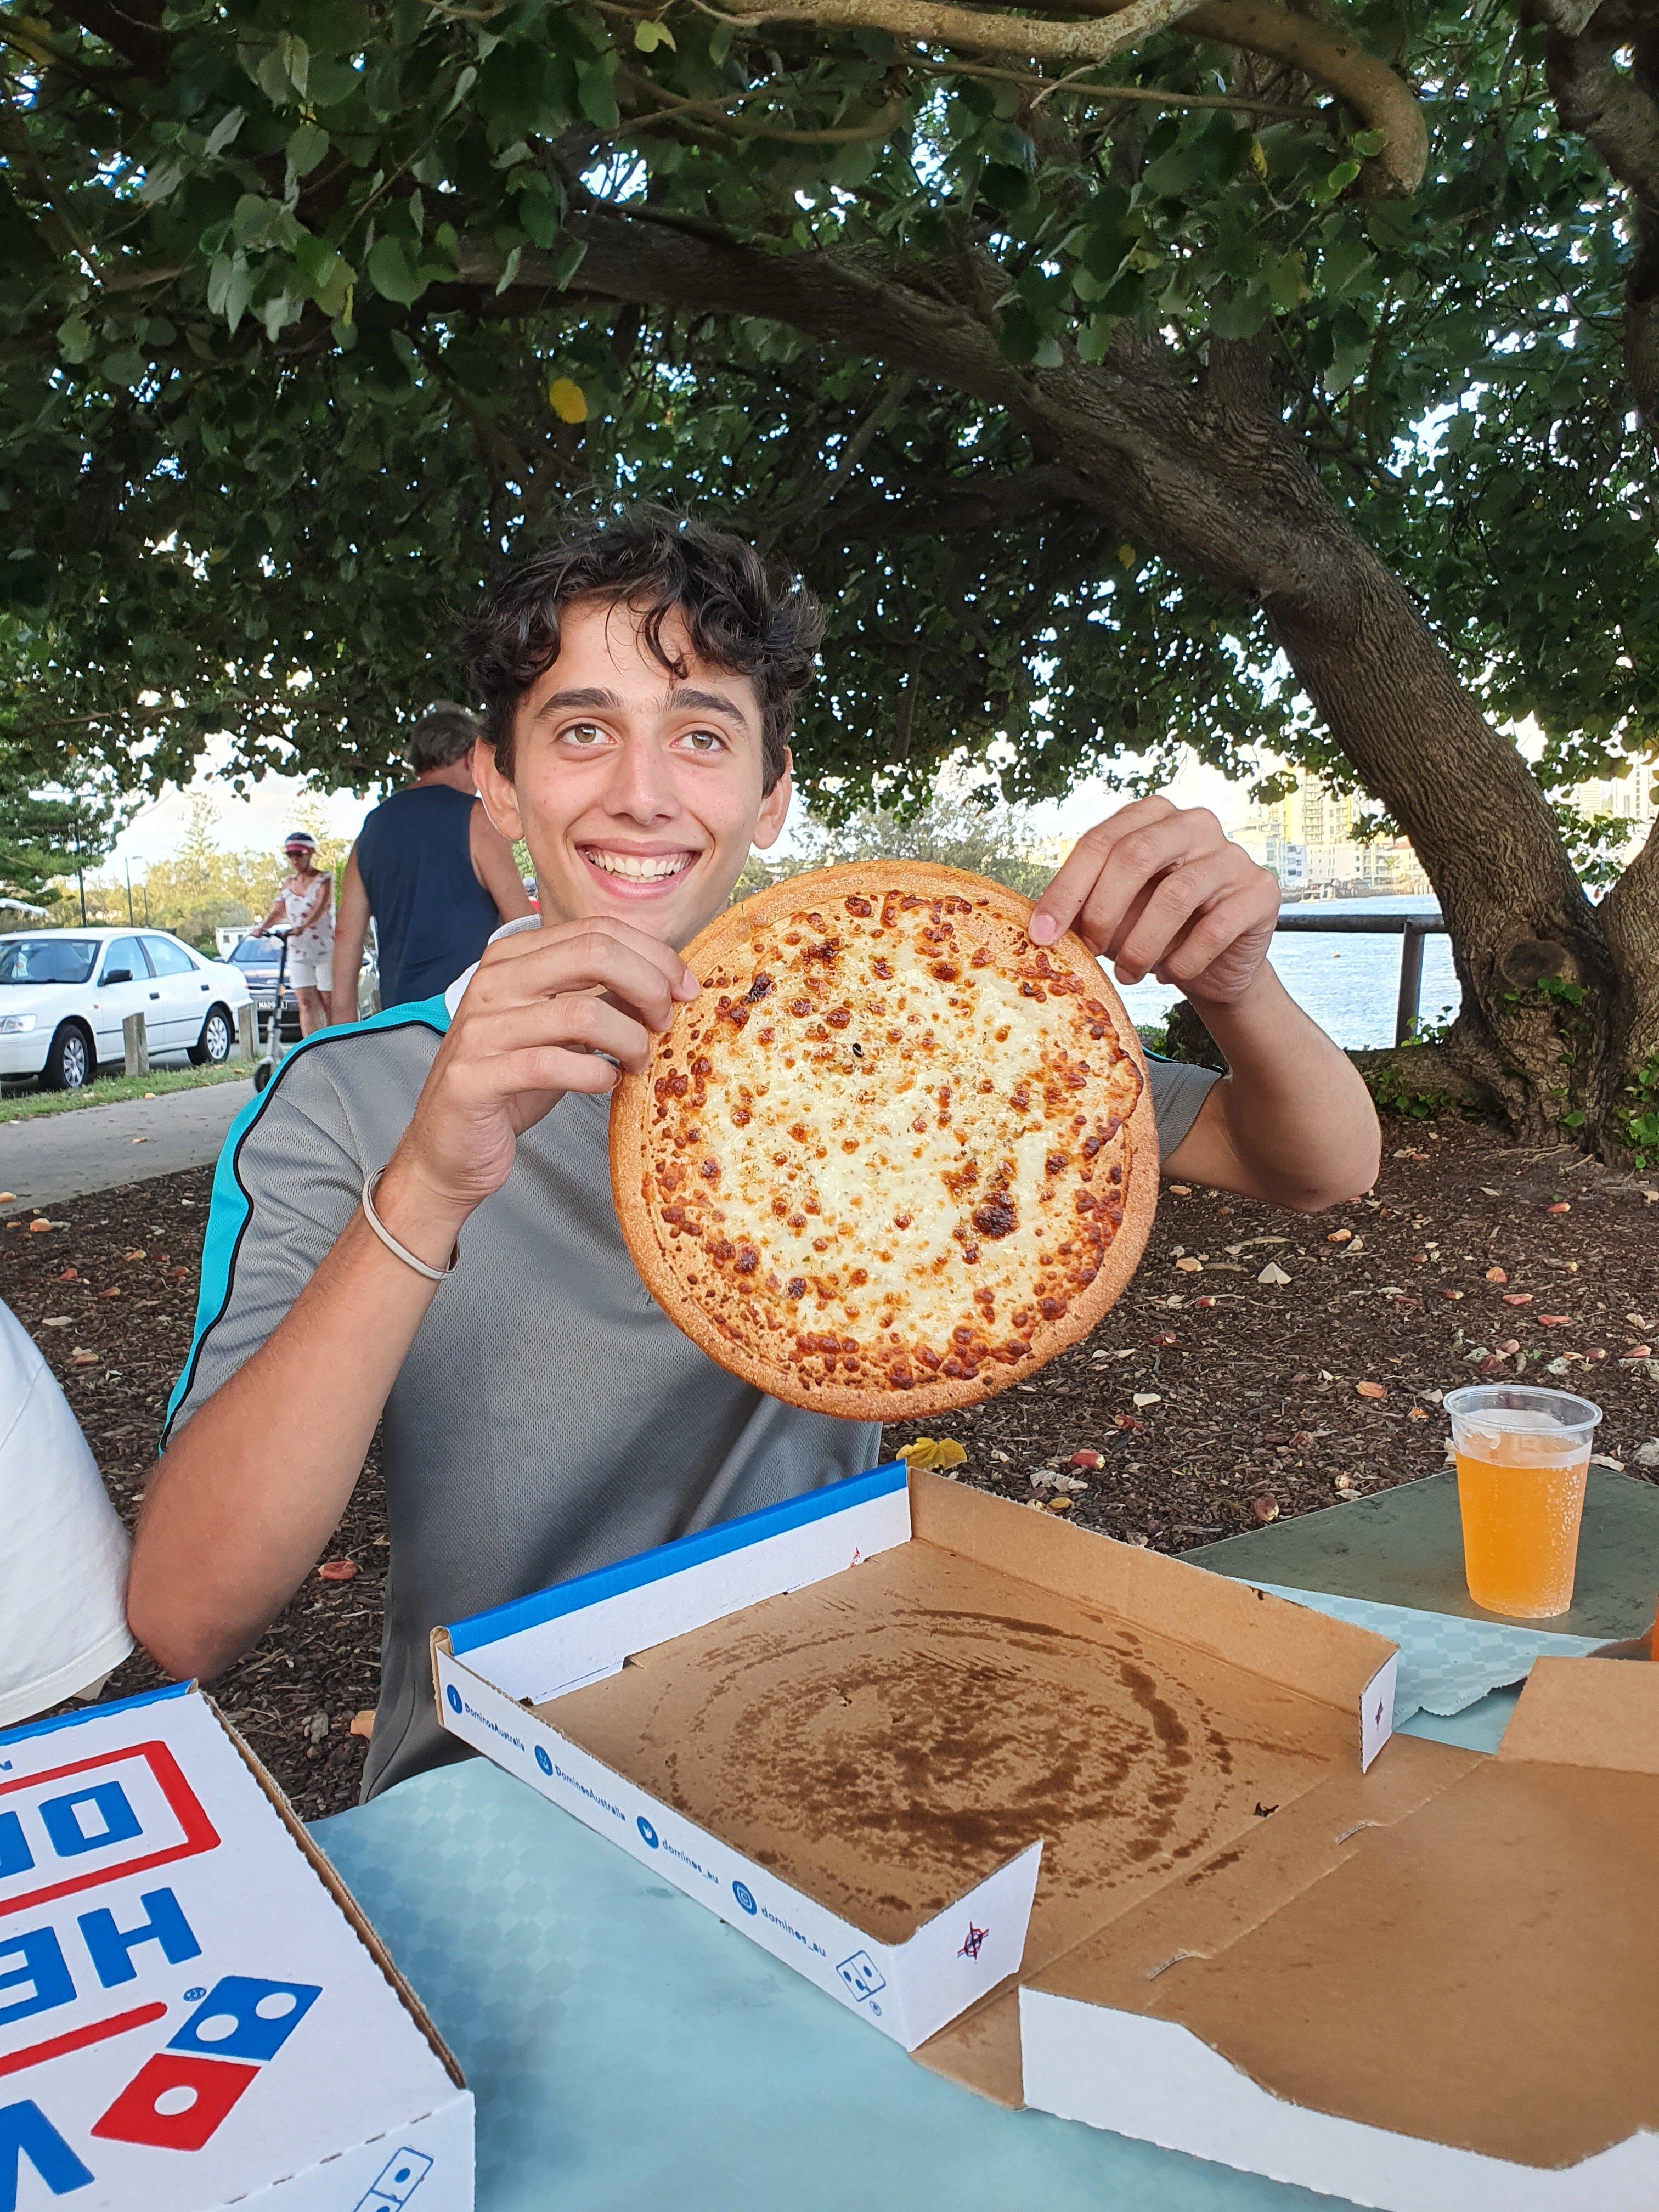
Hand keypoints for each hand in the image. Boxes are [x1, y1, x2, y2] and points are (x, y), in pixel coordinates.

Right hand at [378, 919, 699, 1247]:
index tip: (684, 989)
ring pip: (581, 1012)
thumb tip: (666, 982)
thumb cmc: (513, 1084)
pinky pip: (552, 1065)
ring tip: (639, 1062)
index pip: (597, 930)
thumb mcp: (562, 1031)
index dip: (653, 955)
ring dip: (630, 1039)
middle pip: (593, 953)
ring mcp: (480, 1029)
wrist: (450, 1148)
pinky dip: (596, 1075)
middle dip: (649, 985)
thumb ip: (602, 998)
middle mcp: (493, 982)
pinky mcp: (473, 1078)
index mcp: (513, 958)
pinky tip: (606, 1083)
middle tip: (668, 1022)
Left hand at [1029, 796, 1278, 1005]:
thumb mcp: (1113, 914)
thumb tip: (1041, 926)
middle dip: (1103, 911)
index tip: (1042, 935)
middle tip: (1091, 952)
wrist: (1215, 966)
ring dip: (1141, 945)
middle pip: (1136, 855)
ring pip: (1175, 895)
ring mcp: (1232, 855)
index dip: (1066, 890)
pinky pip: (1214, 928)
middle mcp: (1194, 823)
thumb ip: (1083, 907)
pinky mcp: (1260, 891)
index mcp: (1150, 816)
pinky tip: (1170, 973)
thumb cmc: (1155, 931)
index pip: (1099, 841)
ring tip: (1129, 974)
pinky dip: (1183, 960)